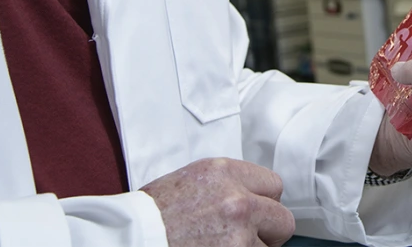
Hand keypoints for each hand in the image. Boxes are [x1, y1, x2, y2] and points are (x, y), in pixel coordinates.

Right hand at [140, 158, 295, 246]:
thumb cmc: (152, 213)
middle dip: (267, 232)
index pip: (274, 185)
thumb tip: (254, 197)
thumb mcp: (191, 180)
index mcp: (225, 172)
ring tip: (219, 246)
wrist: (128, 236)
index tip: (256, 213)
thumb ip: (227, 185)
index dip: (265, 203)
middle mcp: (237, 200)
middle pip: (282, 219)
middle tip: (246, 238)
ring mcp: (238, 234)